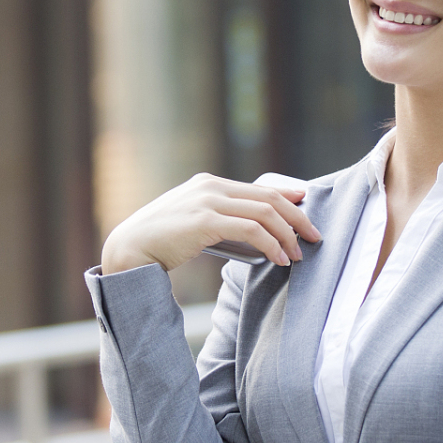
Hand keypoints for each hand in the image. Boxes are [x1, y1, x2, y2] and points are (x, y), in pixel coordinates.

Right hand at [101, 174, 319, 273]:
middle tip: (314, 239)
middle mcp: (211, 186)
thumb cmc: (160, 243)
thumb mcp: (192, 222)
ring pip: (265, 213)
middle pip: (269, 198)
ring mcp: (207, 201)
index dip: (290, 204)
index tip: (306, 221)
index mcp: (209, 183)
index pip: (261, 190)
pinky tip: (278, 259)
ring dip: (287, 236)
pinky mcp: (204, 221)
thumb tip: (249, 233)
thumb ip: (216, 218)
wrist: (128, 250)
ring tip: (296, 256)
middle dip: (298, 219)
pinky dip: (271, 244)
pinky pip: (251, 230)